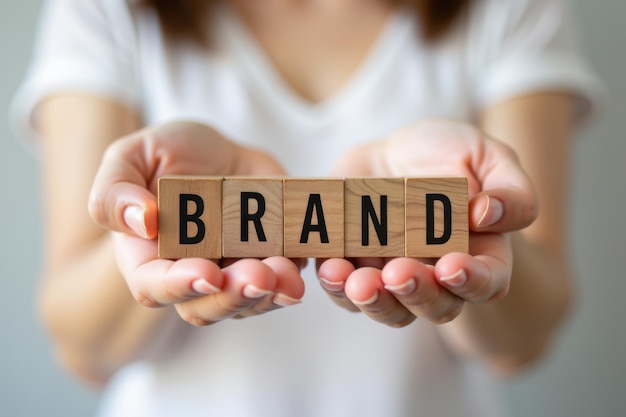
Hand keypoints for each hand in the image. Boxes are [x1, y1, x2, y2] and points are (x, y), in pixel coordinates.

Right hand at [89, 121, 304, 325]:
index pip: (154, 287)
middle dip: (232, 297)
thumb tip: (140, 221)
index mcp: (149, 256)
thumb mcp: (131, 156)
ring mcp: (231, 274)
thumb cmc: (170, 154)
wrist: (221, 152)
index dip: (179, 286)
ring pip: (247, 303)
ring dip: (268, 293)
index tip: (207, 273)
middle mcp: (189, 275)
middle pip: (205, 307)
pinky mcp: (267, 264)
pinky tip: (299, 265)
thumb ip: (115, 190)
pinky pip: (281, 284)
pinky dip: (292, 279)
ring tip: (285, 271)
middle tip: (258, 276)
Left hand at [317, 120, 537, 326]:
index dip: (472, 282)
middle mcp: (438, 277)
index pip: (486, 283)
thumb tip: (489, 214)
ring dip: (374, 301)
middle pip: (436, 307)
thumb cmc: (448, 156)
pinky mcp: (355, 270)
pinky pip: (346, 292)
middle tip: (398, 272)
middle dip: (417, 294)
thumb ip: (509, 187)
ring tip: (358, 281)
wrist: (393, 153)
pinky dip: (338, 286)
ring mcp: (394, 279)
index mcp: (480, 255)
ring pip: (389, 309)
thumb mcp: (487, 156)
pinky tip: (332, 269)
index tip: (450, 266)